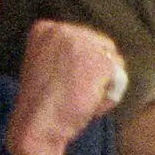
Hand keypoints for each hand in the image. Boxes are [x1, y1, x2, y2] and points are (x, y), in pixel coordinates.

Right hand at [8, 19, 127, 154]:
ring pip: (113, 60)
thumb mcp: (45, 65)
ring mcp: (82, 43)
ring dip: (104, 84)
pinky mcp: (100, 61)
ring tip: (80, 100)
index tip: (62, 83)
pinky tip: (89, 106)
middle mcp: (63, 29)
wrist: (36, 126)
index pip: (81, 37)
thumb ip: (65, 53)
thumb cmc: (40, 106)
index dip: (80, 63)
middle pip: (101, 45)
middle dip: (96, 72)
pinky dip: (109, 97)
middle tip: (74, 94)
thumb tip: (98, 50)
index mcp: (44, 28)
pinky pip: (118, 78)